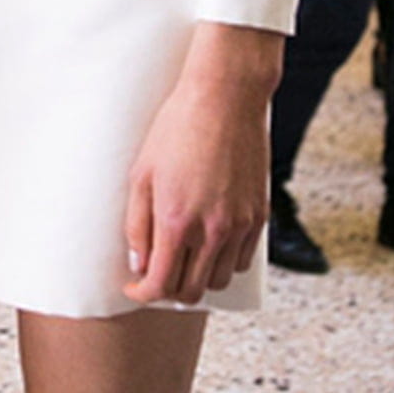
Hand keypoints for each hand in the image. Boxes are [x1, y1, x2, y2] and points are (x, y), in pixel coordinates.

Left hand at [123, 24, 279, 304]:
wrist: (225, 98)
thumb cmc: (176, 128)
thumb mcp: (142, 172)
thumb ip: (136, 223)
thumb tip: (137, 263)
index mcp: (176, 219)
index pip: (160, 283)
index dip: (142, 294)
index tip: (134, 287)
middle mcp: (211, 230)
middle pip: (191, 291)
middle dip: (169, 290)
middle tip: (156, 273)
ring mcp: (239, 225)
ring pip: (218, 280)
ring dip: (197, 278)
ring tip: (182, 259)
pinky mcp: (258, 216)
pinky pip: (241, 260)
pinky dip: (223, 262)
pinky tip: (209, 245)